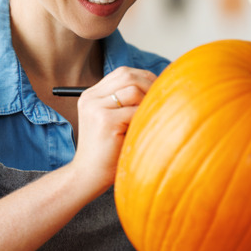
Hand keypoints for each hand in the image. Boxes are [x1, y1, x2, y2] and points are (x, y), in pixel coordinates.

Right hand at [71, 67, 157, 190]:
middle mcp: (90, 98)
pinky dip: (145, 119)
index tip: (159, 92)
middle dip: (149, 86)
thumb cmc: (107, 152)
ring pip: (133, 90)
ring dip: (147, 103)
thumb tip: (160, 86)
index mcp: (91, 95)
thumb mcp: (115, 121)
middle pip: (128, 75)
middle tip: (162, 102)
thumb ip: (127, 103)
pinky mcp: (104, 121)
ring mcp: (95, 108)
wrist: (88, 177)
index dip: (145, 78)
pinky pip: (135, 111)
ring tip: (149, 120)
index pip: (123, 73)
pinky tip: (144, 132)